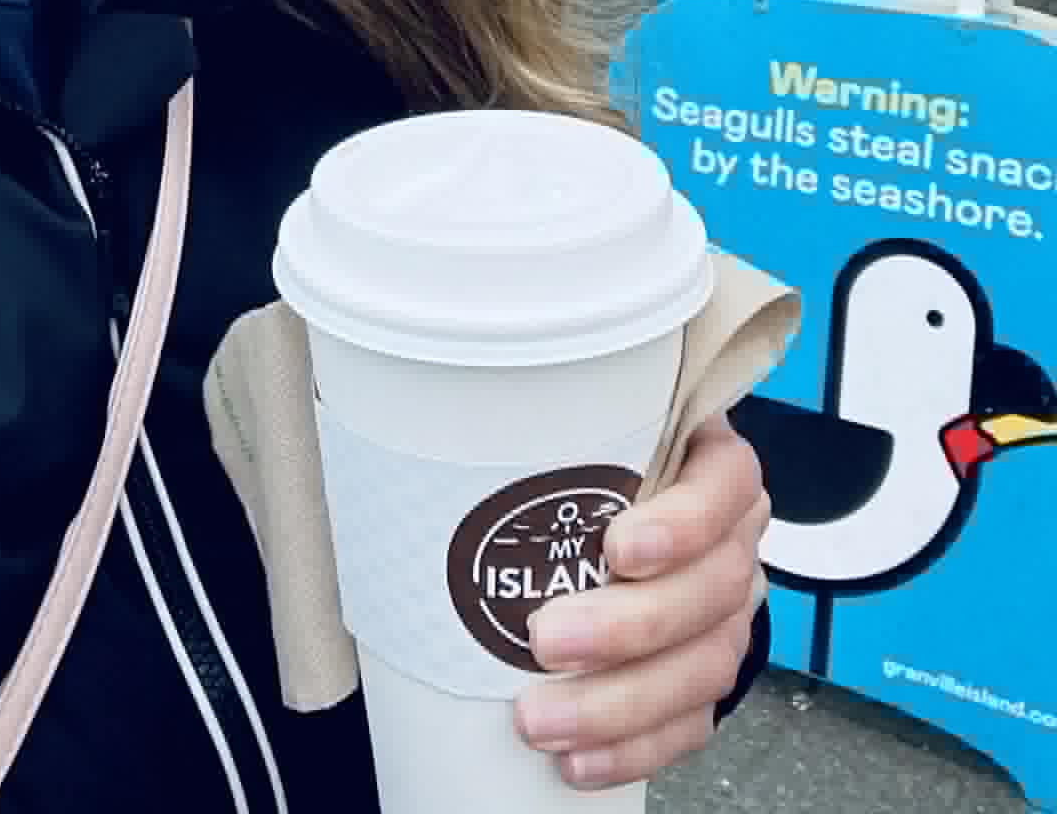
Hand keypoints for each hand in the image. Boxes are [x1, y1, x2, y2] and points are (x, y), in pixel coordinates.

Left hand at [513, 414, 768, 790]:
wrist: (601, 519)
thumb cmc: (581, 465)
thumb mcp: (577, 429)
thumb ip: (544, 428)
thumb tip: (455, 438)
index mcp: (709, 465)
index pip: (724, 485)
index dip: (683, 522)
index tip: (618, 547)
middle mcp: (731, 538)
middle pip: (712, 588)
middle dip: (628, 626)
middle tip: (546, 640)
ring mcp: (726, 611)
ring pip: (705, 665)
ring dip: (621, 703)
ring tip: (543, 717)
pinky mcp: (705, 671)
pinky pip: (690, 722)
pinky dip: (634, 747)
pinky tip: (580, 759)